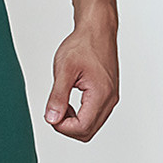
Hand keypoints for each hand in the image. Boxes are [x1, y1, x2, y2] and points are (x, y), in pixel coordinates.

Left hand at [44, 19, 118, 141]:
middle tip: (55, 110)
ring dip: (72, 123)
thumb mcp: (64, 70)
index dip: (62, 126)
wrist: (97, 29)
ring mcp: (110, 98)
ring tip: (62, 104)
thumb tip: (52, 119)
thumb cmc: (83, 44)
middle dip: (67, 127)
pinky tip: (69, 104)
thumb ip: (57, 97)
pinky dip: (79, 117)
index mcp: (101, 94)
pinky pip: (93, 117)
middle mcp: (110, 99)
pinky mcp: (107, 96)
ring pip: (90, 127)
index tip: (52, 112)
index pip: (81, 128)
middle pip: (87, 132)